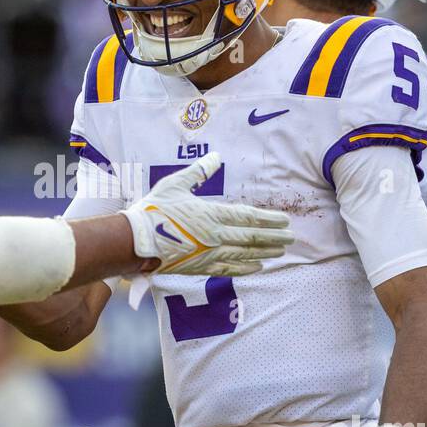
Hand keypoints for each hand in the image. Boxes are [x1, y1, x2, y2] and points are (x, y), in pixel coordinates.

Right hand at [123, 152, 291, 275]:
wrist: (135, 240)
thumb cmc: (154, 209)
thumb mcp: (175, 184)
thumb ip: (198, 172)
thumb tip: (216, 157)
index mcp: (211, 214)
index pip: (248, 217)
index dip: (269, 219)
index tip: (285, 220)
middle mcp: (215, 236)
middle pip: (251, 238)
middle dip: (274, 237)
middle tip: (291, 238)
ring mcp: (209, 254)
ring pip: (244, 254)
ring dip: (265, 252)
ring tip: (280, 252)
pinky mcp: (200, 267)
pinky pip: (228, 269)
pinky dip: (245, 268)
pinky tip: (258, 267)